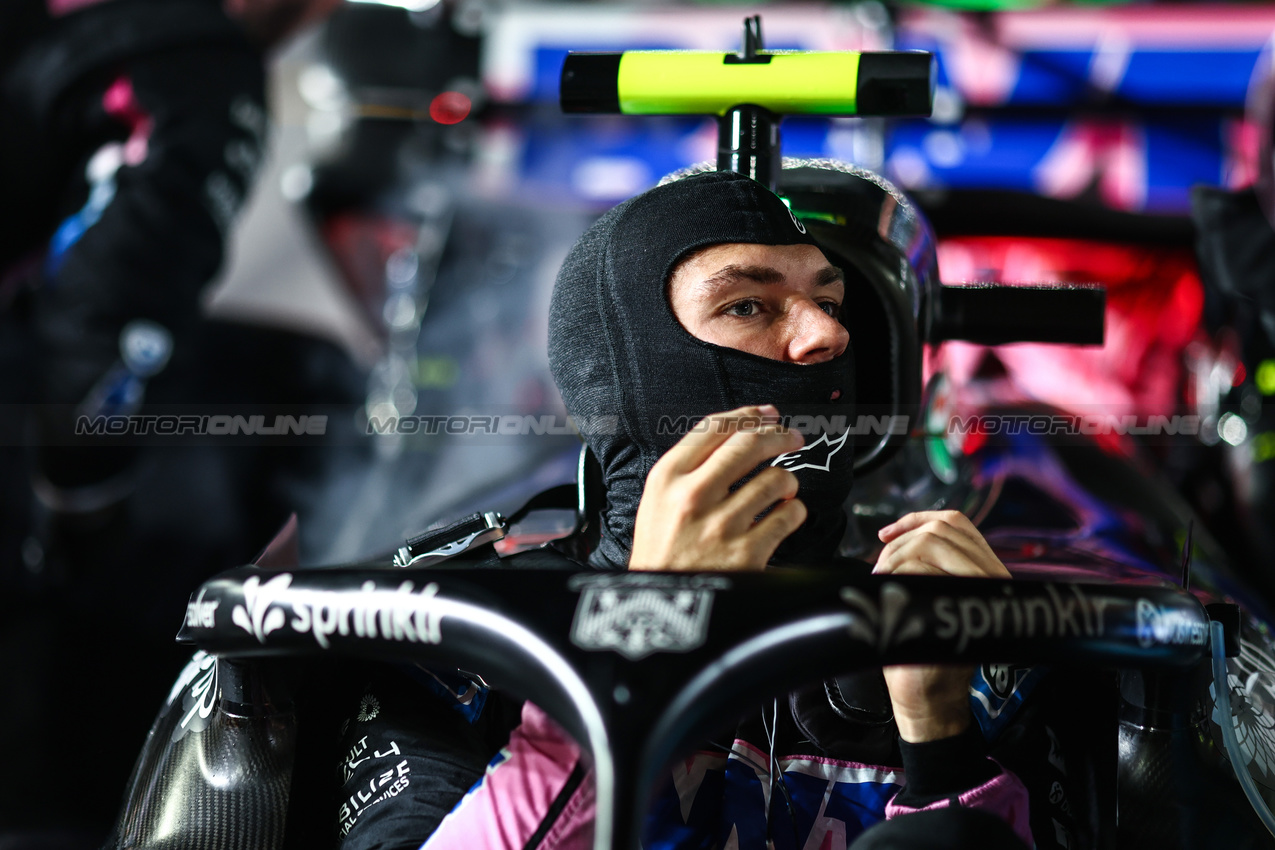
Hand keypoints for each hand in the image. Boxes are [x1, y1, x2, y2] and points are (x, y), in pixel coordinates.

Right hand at [629, 405, 806, 570]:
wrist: (659, 607)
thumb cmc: (661, 555)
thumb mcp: (656, 502)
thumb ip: (689, 468)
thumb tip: (739, 434)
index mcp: (667, 479)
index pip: (714, 428)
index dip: (748, 415)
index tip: (766, 414)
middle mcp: (693, 497)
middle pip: (749, 444)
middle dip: (779, 435)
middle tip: (791, 438)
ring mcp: (722, 525)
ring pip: (776, 478)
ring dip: (787, 480)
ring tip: (783, 488)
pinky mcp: (747, 553)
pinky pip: (789, 515)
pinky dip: (794, 511)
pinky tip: (784, 514)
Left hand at [874, 510, 1009, 741]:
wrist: (930, 698)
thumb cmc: (924, 649)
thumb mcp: (933, 600)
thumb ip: (932, 568)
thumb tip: (895, 537)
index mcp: (987, 571)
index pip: (956, 522)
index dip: (916, 519)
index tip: (885, 534)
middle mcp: (993, 577)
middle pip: (940, 530)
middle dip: (900, 543)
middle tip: (880, 568)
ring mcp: (981, 590)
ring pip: (931, 544)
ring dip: (896, 557)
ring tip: (882, 581)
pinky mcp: (962, 605)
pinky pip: (924, 569)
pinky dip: (897, 575)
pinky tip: (889, 591)